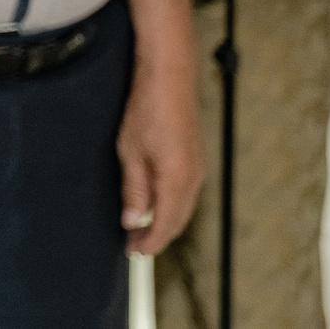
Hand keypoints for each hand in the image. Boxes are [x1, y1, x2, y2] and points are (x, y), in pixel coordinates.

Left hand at [118, 57, 202, 253]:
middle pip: (177, 219)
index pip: (165, 224)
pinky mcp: (195, 158)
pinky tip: (154, 204)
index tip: (132, 252)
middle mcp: (194, 178)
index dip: (149, 242)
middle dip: (156, 236)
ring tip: (139, 228)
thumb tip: (133, 220)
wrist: (169, 78)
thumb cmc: (147, 110)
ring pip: (182, 207)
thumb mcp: (130, 152)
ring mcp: (198, 168)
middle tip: (133, 245)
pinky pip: (185, 192)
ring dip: (163, 221)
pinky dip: (170, 205)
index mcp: (178, 180)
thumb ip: (134, 189)